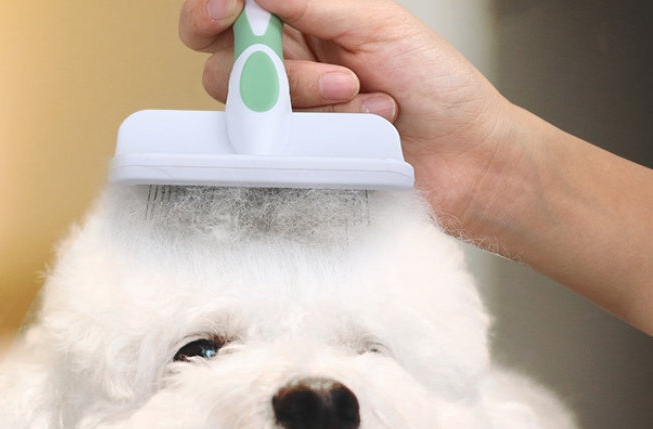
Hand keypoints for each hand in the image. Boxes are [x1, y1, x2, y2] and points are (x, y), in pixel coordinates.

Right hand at [179, 0, 517, 231]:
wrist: (464, 156)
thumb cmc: (435, 85)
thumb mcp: (376, 23)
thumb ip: (312, 2)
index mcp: (303, 22)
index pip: (232, 11)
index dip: (213, 9)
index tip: (229, 8)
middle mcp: (287, 68)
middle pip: (222, 65)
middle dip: (265, 65)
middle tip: (325, 70)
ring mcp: (291, 119)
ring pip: (252, 107)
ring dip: (310, 96)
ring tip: (364, 95)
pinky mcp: (299, 162)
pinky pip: (278, 148)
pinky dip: (324, 131)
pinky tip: (367, 127)